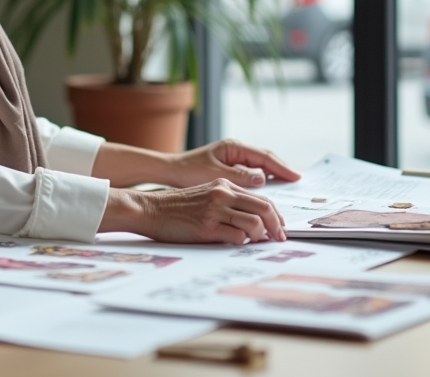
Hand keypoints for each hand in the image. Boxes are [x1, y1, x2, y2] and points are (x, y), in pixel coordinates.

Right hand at [100, 181, 286, 244]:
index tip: (280, 228)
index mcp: (224, 185)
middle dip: (277, 227)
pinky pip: (237, 237)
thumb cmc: (177, 207)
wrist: (150, 209)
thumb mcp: (206, 195)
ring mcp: (215, 210)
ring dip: (260, 237)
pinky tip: (236, 244)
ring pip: (255, 224)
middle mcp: (222, 194)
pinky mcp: (207, 227)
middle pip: (265, 209)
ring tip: (255, 243)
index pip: (262, 198)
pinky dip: (242, 243)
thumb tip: (255, 221)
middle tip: (279, 239)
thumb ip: (228, 202)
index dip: (276, 215)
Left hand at [163, 139, 301, 189]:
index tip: (297, 176)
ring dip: (274, 173)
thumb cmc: (189, 172)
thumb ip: (239, 176)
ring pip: (260, 164)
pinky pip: (251, 171)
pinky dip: (262, 178)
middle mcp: (236, 149)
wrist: (170, 171)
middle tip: (299, 181)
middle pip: (265, 158)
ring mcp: (233, 157)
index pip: (264, 156)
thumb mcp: (215, 175)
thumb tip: (263, 178)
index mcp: (234, 147)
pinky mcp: (229, 166)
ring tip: (290, 185)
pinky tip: (269, 188)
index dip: (282, 167)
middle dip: (282, 169)